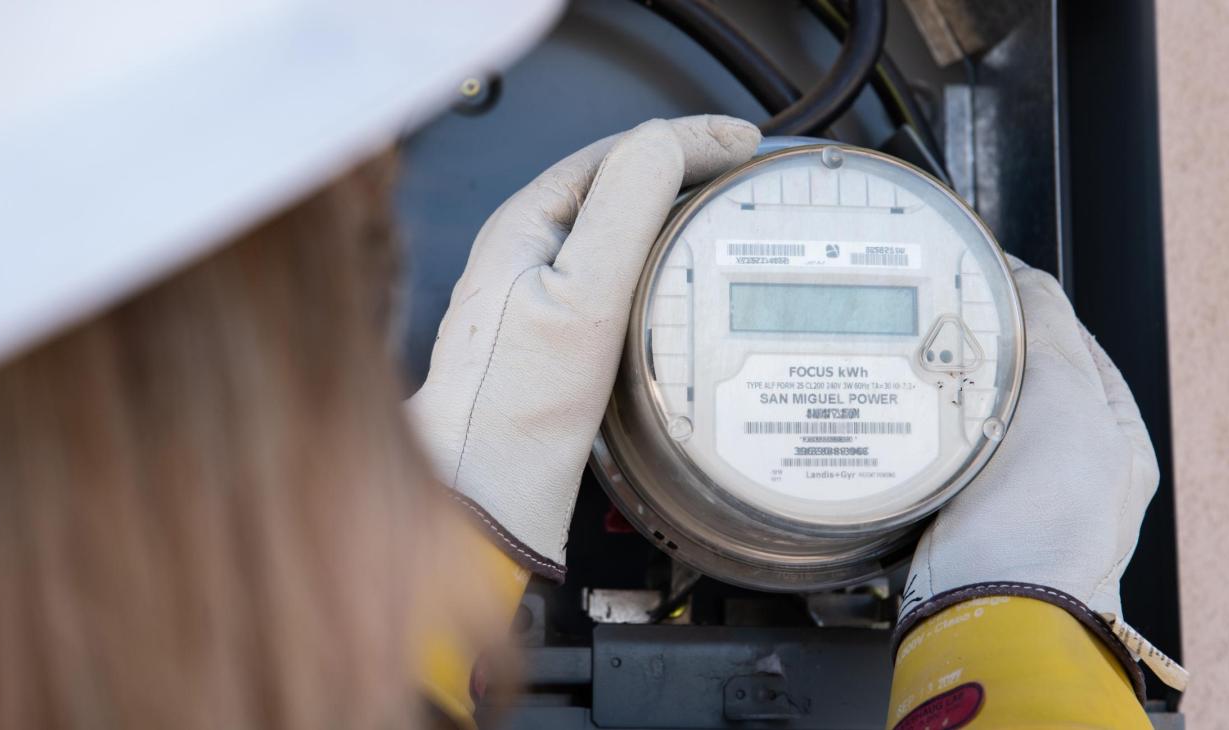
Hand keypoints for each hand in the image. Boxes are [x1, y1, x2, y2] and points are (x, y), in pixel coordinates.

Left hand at [408, 116, 760, 579]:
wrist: (485, 491)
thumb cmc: (515, 406)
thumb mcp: (581, 296)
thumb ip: (622, 211)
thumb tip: (664, 144)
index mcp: (525, 225)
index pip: (616, 153)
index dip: (686, 139)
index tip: (743, 144)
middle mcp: (529, 251)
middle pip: (619, 185)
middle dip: (685, 167)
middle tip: (744, 170)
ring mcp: (542, 293)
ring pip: (621, 230)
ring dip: (674, 212)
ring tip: (725, 209)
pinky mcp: (560, 337)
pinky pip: (619, 274)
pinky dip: (661, 260)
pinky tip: (687, 279)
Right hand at [896, 256, 1158, 656]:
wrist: (987, 600)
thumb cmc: (1046, 517)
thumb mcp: (1067, 395)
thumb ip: (1051, 329)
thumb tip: (1027, 281)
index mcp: (1114, 438)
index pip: (1076, 347)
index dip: (1036, 309)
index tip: (994, 284)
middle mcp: (1068, 468)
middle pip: (1020, 381)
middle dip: (984, 351)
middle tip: (947, 323)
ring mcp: (1011, 493)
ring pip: (973, 417)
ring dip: (946, 392)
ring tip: (920, 366)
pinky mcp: (960, 512)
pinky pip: (938, 455)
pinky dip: (921, 432)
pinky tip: (903, 417)